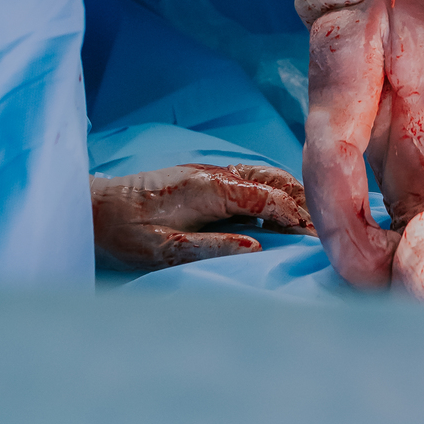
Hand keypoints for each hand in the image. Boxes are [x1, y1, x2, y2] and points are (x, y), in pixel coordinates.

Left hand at [91, 163, 314, 272]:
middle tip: (329, 226)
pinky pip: (249, 179)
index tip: (324, 236)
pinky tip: (281, 206)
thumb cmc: (125, 235)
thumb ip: (212, 247)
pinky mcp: (203, 178)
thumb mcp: (165, 250)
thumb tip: (258, 249)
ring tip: (315, 215)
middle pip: (273, 180)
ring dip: (291, 192)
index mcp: (209, 189)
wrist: (93, 210)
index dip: (299, 217)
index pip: (268, 199)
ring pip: (263, 175)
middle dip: (304, 200)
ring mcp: (210, 173)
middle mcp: (214, 175)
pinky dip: (273, 189)